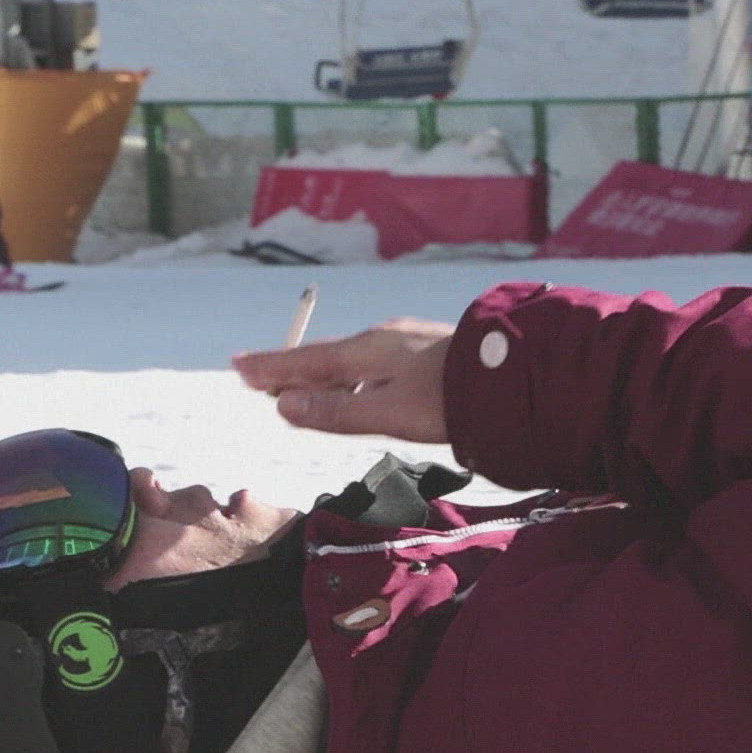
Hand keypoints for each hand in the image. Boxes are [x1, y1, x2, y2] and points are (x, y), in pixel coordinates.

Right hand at [231, 318, 454, 442]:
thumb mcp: (387, 412)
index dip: (270, 368)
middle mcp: (380, 339)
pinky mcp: (426, 350)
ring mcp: (405, 342)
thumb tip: (285, 406)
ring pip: (349, 359)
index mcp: (365, 351)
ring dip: (319, 373)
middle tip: (255, 375)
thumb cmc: (449, 399)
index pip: (304, 362)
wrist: (513, 376)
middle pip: (323, 358)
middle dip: (288, 368)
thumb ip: (336, 412)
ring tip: (297, 386)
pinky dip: (348, 373)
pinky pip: (370, 360)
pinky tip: (355, 384)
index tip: (238, 367)